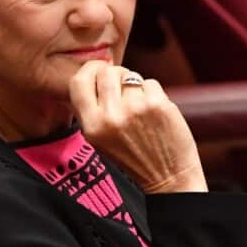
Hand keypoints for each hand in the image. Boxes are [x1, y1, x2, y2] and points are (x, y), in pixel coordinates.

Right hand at [69, 62, 206, 193]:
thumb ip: (93, 108)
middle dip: (115, 75)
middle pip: (106, 72)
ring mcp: (134, 109)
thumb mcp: (100, 139)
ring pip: (130, 75)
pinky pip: (150, 83)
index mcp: (91, 126)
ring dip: (135, 86)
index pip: (78, 81)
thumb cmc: (133, 156)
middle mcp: (110, 117)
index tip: (98, 69)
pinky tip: (154, 113)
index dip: (89, 69)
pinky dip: (153, 93)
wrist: (168, 177)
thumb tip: (94, 71)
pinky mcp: (157, 104)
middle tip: (123, 90)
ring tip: (140, 108)